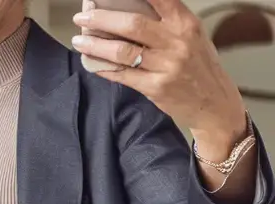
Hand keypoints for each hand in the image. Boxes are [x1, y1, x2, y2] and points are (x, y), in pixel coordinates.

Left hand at [72, 0, 248, 152]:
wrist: (213, 102)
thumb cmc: (198, 66)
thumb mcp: (191, 36)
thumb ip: (166, 22)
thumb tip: (129, 11)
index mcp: (185, 23)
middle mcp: (176, 41)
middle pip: (132, 24)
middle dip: (102, 19)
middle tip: (81, 16)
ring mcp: (165, 65)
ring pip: (123, 51)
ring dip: (96, 45)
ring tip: (79, 41)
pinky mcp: (155, 87)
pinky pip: (122, 75)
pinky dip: (104, 68)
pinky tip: (91, 63)